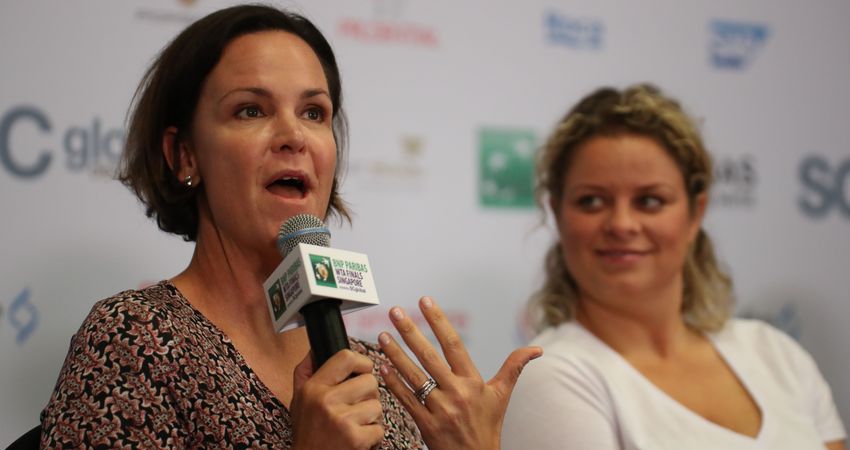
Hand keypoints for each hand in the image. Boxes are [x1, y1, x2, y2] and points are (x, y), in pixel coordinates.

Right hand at [290, 350, 383, 449]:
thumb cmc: (307, 431)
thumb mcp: (299, 398)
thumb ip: (306, 371)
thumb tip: (316, 347)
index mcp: (314, 387)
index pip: (346, 358)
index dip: (362, 362)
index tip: (362, 371)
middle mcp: (326, 401)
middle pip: (370, 381)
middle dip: (368, 395)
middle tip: (357, 405)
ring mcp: (342, 420)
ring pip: (377, 405)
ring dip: (371, 416)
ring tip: (355, 423)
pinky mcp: (355, 439)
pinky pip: (379, 429)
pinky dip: (372, 436)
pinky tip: (357, 439)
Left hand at [378, 297, 541, 449]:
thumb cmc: (487, 427)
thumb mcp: (502, 396)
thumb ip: (514, 367)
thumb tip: (536, 349)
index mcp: (473, 382)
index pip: (454, 344)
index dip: (439, 321)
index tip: (425, 302)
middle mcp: (456, 393)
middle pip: (429, 356)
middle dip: (410, 332)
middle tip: (395, 311)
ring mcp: (440, 409)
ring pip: (414, 376)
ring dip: (395, 354)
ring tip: (383, 335)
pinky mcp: (426, 425)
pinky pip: (407, 399)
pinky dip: (394, 383)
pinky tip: (383, 367)